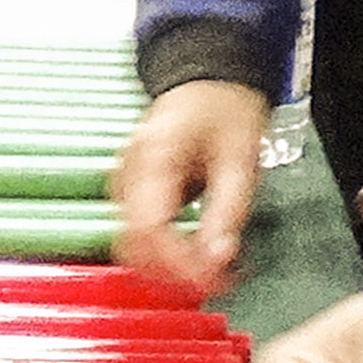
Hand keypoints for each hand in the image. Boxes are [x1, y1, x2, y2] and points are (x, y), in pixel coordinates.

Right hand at [109, 80, 269, 288]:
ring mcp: (123, 184)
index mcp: (152, 158)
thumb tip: (218, 261)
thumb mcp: (240, 159)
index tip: (214, 280)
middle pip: (132, 244)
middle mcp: (127, 174)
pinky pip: (138, 235)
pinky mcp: (129, 193)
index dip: (179, 262)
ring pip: (131, 246)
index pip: (150, 227)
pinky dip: (164, 254)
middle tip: (219, 282)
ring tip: (213, 273)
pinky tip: (196, 257)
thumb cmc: (224, 109)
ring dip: (167, 270)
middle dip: (173, 274)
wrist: (207, 80)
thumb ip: (228, 212)